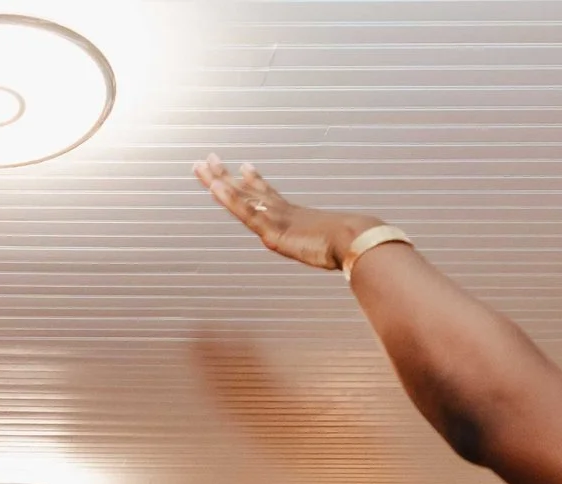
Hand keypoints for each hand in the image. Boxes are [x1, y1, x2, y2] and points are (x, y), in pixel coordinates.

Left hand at [193, 156, 380, 271]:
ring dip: (218, 181)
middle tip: (207, 158)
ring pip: (240, 198)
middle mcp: (281, 213)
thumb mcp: (338, 246)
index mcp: (295, 216)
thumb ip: (338, 245)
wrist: (358, 240)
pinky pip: (246, 212)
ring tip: (200, 165)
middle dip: (225, 176)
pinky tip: (214, 187)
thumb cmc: (355, 244)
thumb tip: (360, 246)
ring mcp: (275, 220)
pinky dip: (230, 198)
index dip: (253, 182)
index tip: (242, 166)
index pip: (268, 196)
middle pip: (246, 191)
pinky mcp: (273, 230)